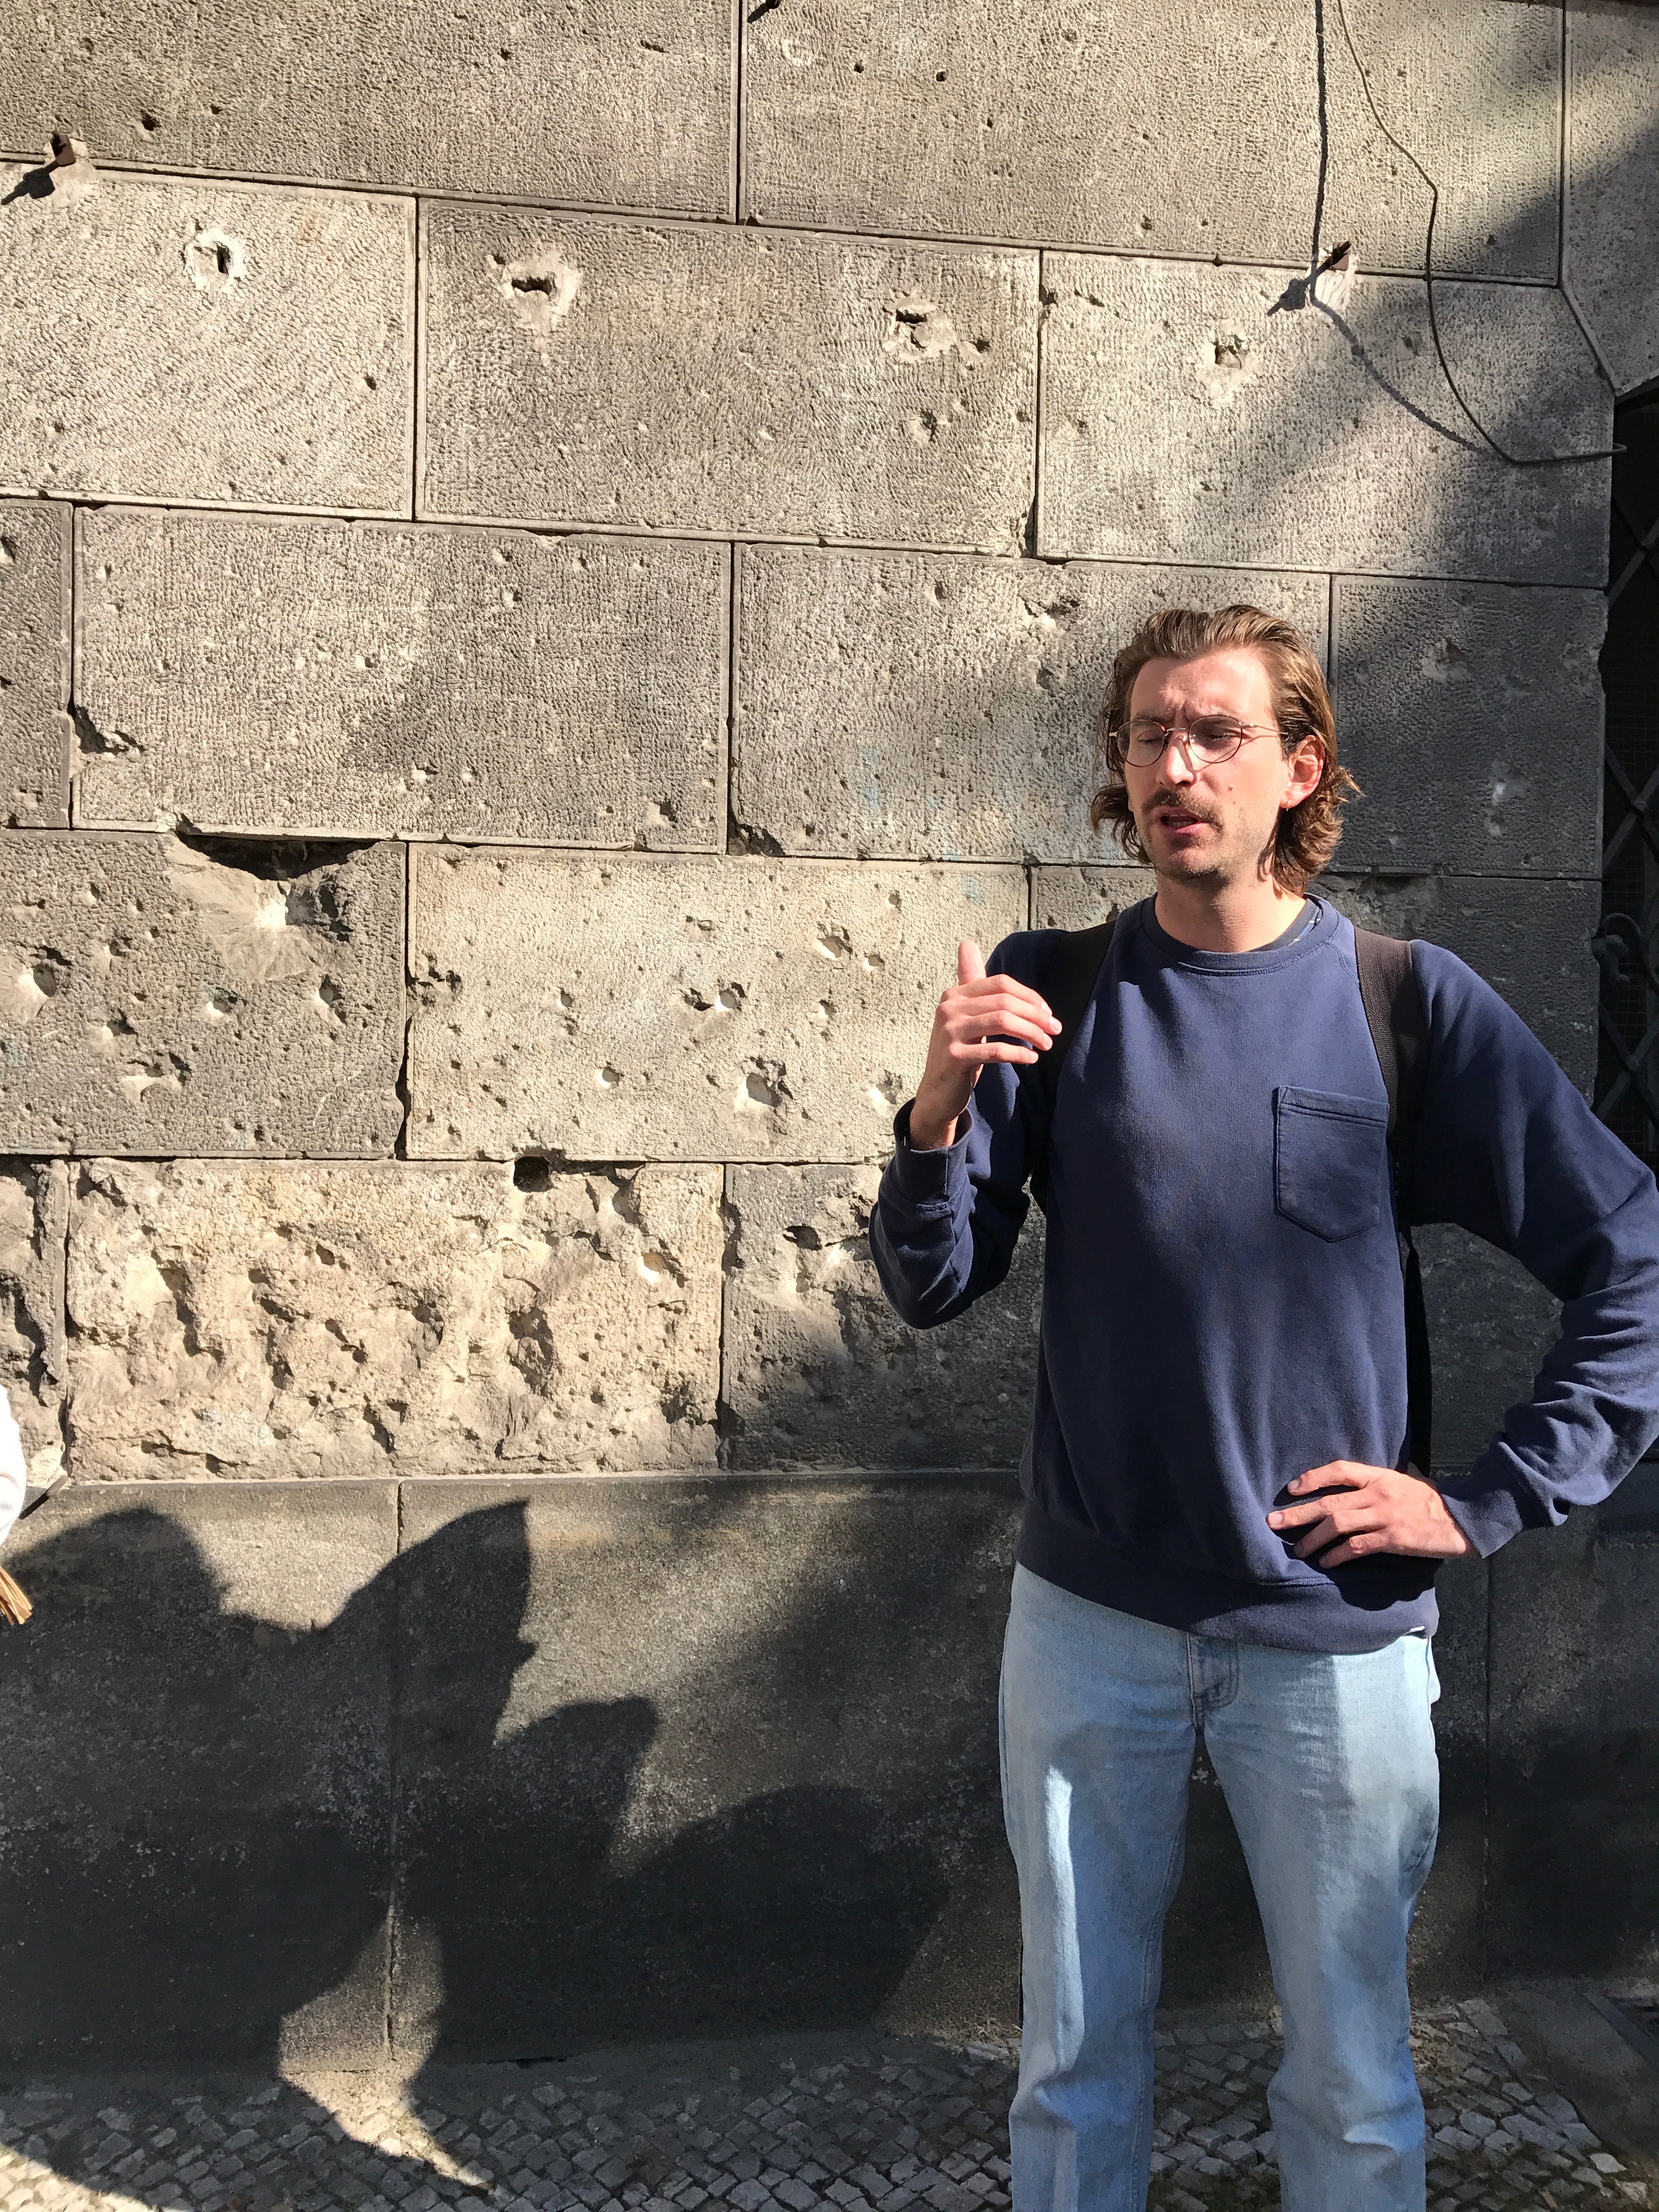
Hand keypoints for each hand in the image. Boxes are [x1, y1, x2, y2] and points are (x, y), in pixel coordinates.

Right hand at [908, 941, 1061, 1149]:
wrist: (937, 1093)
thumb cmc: (959, 1051)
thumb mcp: (964, 1015)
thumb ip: (970, 981)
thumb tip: (967, 943)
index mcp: (954, 994)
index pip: (1001, 984)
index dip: (1030, 997)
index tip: (1048, 1014)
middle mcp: (948, 1008)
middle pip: (1004, 1001)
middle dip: (1036, 1015)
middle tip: (1055, 1030)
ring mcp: (949, 1032)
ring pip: (1003, 1022)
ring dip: (1032, 1033)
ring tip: (1046, 1045)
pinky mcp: (954, 1057)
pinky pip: (996, 1050)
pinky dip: (1019, 1053)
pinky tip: (1031, 1059)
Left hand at [1267, 1460, 1473, 1568]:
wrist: (1461, 1519)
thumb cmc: (1431, 1502)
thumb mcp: (1402, 1483)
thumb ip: (1375, 1486)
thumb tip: (1348, 1493)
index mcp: (1380, 1476)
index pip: (1339, 1470)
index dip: (1313, 1477)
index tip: (1292, 1488)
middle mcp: (1378, 1493)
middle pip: (1330, 1502)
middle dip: (1298, 1513)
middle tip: (1274, 1522)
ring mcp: (1384, 1516)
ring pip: (1338, 1526)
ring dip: (1314, 1539)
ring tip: (1298, 1549)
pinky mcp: (1392, 1539)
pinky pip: (1357, 1547)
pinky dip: (1338, 1555)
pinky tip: (1327, 1562)